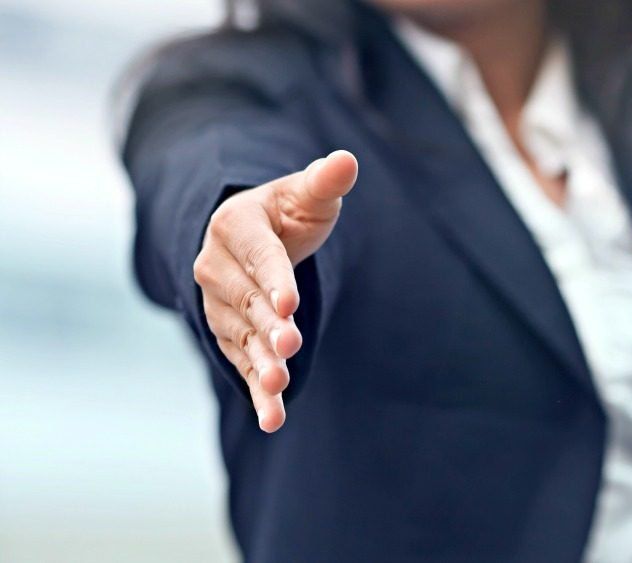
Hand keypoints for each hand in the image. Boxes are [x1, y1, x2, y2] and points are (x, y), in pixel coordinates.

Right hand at [193, 150, 357, 431]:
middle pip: (247, 301)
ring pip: (242, 337)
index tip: (289, 302)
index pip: (259, 256)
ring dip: (259, 363)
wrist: (253, 240)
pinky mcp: (230, 334)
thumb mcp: (306, 195)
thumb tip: (347, 160)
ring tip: (278, 386)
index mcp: (235, 226)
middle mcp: (217, 268)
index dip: (274, 279)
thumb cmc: (288, 214)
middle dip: (268, 326)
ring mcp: (220, 305)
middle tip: (289, 348)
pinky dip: (256, 391)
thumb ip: (324, 182)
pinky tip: (272, 419)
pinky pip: (242, 364)